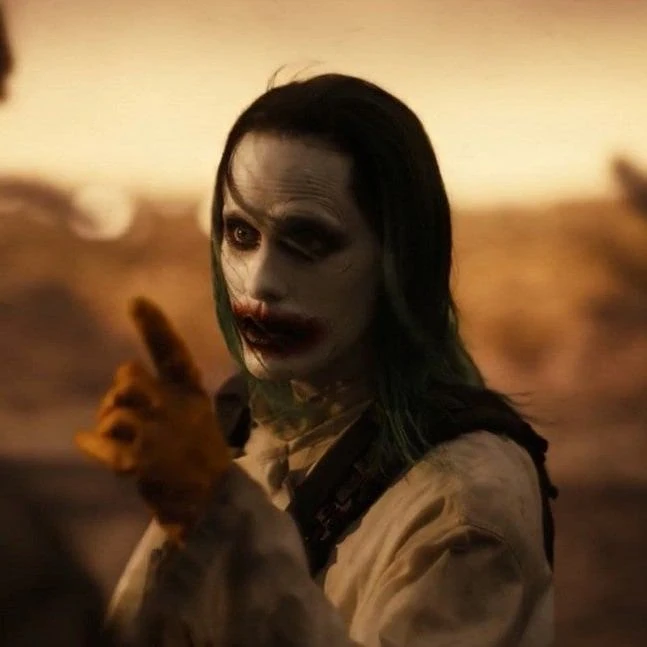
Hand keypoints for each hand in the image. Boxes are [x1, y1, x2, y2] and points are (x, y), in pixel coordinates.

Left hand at [75, 297, 231, 543]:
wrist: (211, 505)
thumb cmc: (197, 458)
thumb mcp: (192, 416)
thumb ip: (163, 394)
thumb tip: (124, 376)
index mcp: (191, 395)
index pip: (173, 353)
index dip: (155, 326)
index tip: (136, 301)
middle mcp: (177, 408)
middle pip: (128, 377)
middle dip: (118, 392)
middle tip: (120, 411)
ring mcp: (161, 434)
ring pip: (114, 410)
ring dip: (107, 425)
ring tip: (116, 440)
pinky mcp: (142, 461)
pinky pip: (102, 441)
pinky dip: (92, 443)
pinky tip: (87, 443)